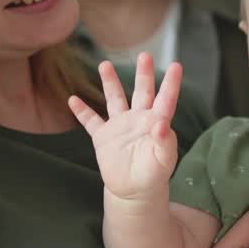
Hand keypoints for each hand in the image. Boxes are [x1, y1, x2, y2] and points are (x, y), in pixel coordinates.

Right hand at [68, 52, 181, 201]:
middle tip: (145, 55)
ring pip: (114, 99)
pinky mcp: (103, 137)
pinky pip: (91, 121)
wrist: (134, 192)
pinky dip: (82, 111)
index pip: (165, 100)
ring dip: (110, 83)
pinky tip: (72, 99)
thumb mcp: (163, 161)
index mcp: (156, 123)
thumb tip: (162, 123)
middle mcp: (138, 119)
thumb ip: (165, 142)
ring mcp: (120, 126)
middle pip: (141, 91)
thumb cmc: (153, 176)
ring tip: (105, 65)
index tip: (176, 66)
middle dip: (143, 74)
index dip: (171, 84)